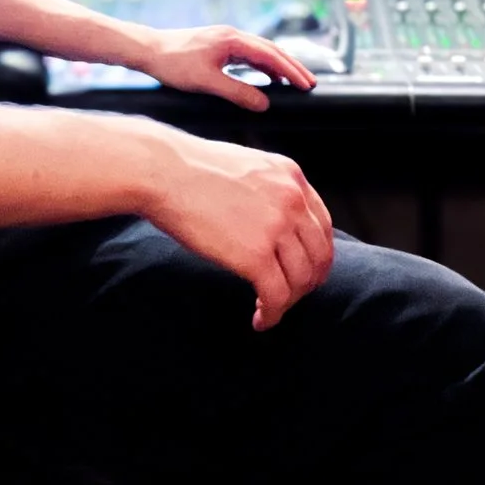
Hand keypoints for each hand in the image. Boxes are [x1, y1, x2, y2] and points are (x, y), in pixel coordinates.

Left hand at [137, 24, 318, 111]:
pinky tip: (267, 78)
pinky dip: (263, 66)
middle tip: (310, 84)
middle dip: (292, 67)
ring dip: (279, 66)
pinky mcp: (218, 45)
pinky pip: (248, 55)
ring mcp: (225, 39)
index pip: (270, 55)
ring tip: (295, 83)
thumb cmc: (173, 64)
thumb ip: (237, 92)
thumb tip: (264, 103)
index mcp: (232, 40)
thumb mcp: (207, 82)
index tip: (307, 86)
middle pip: (271, 50)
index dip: (291, 71)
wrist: (148, 50)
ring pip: (260, 52)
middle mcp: (232, 35)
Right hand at [141, 131, 335, 330]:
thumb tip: (272, 221)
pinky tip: (260, 318)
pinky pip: (277, 296)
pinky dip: (273, 313)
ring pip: (301, 280)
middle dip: (307, 283)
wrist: (163, 171)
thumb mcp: (247, 166)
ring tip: (269, 308)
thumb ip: (269, 189)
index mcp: (291, 176)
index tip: (304, 271)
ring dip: (288, 301)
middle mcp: (292, 200)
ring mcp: (276, 228)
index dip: (316, 255)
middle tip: (289, 296)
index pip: (322, 226)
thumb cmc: (191, 169)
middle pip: (319, 256)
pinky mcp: (255, 255)